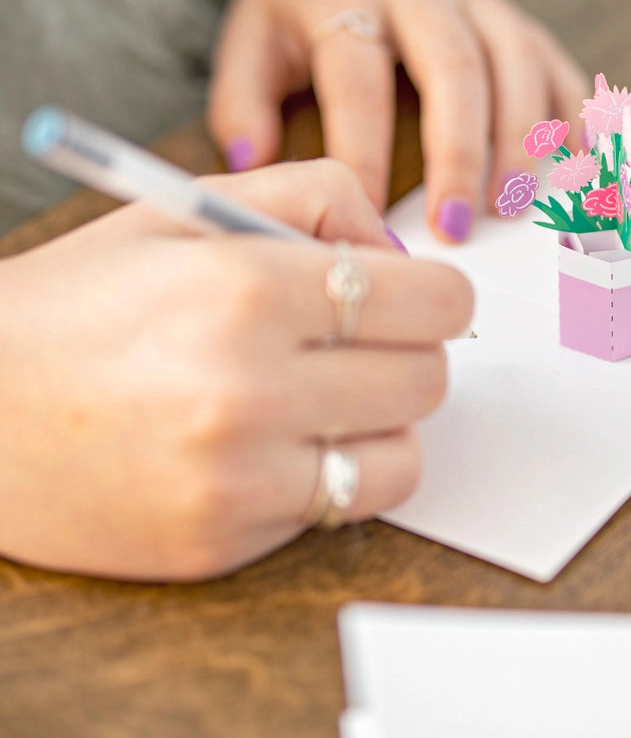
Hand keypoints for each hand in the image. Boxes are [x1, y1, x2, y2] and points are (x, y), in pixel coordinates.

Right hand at [0, 160, 472, 580]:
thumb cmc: (85, 301)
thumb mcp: (189, 208)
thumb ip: (315, 197)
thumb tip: (404, 253)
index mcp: (245, 286)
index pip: (431, 301)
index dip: (440, 296)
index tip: (422, 299)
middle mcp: (248, 386)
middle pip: (428, 377)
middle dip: (411, 352)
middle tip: (363, 343)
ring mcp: (236, 476)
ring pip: (405, 453)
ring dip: (384, 421)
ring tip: (329, 396)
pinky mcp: (222, 540)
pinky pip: (345, 508)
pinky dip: (339, 474)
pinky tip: (291, 444)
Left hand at [206, 0, 588, 241]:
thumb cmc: (294, 2)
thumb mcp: (244, 39)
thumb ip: (240, 103)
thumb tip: (257, 166)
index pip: (357, 81)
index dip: (362, 152)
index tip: (365, 219)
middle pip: (455, 67)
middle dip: (460, 153)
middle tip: (456, 228)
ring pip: (517, 63)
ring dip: (522, 140)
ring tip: (513, 208)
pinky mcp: (513, 16)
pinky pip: (555, 62)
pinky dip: (572, 112)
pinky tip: (572, 165)